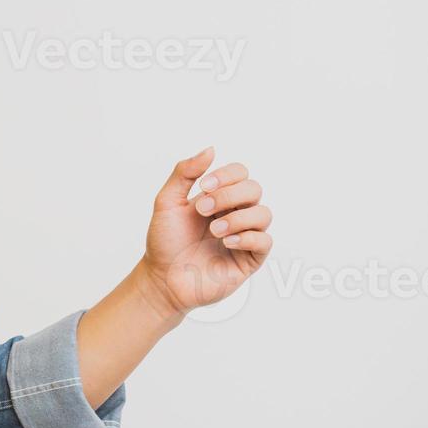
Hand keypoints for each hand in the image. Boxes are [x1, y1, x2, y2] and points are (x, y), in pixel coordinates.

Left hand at [140, 146, 273, 316]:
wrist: (162, 278)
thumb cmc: (164, 241)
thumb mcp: (167, 201)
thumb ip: (185, 173)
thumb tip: (211, 149)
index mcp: (218, 197)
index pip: (240, 173)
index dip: (226, 175)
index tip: (202, 188)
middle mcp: (235, 213)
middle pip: (254, 189)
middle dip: (229, 195)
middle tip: (202, 210)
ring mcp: (244, 236)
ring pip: (264, 213)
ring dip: (238, 217)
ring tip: (214, 231)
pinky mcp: (249, 259)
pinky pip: (265, 241)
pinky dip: (247, 236)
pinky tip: (226, 242)